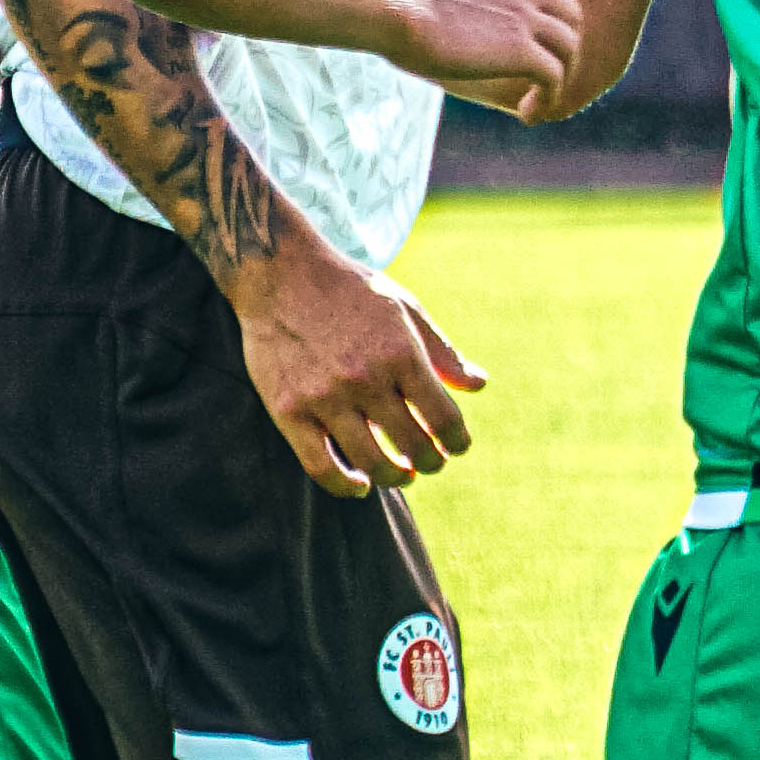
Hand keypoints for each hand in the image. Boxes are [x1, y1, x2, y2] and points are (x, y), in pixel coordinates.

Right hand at [227, 243, 484, 496]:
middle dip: (431, 462)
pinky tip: (360, 485)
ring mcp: (325, 397)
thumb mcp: (404, 308)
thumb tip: (479, 384)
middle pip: (414, 445)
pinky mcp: (289, 411)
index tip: (457, 445)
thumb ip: (442, 350)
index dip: (457, 441)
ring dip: (395, 477)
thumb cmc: (349, 290)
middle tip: (429, 462)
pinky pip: (321, 466)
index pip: (444, 419)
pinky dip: (345, 485)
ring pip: (372, 463)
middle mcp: (365, 378)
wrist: (279, 273)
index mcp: (400, 353)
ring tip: (401, 474)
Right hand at [376, 0, 579, 113]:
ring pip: (569, 45)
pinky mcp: (522, 49)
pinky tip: (528, 113)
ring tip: (538, 99)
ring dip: (561, 75)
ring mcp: (527, 14)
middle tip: (544, 71)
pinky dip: (547, 98)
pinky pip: (554, 77)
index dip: (549, 10)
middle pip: (570, 13)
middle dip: (563, 43)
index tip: (536, 33)